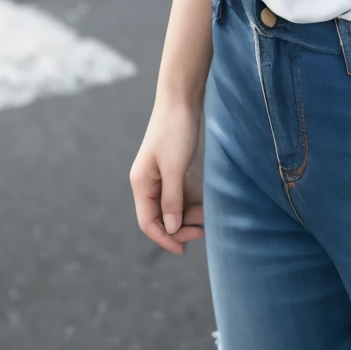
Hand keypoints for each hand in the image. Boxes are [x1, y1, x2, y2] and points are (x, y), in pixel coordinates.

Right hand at [129, 99, 204, 255]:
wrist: (182, 99)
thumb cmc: (175, 131)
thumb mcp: (174, 168)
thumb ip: (171, 200)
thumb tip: (170, 229)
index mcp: (142, 184)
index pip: (148, 222)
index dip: (164, 238)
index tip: (184, 249)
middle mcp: (149, 183)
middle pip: (161, 217)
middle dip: (180, 228)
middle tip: (203, 232)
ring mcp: (162, 176)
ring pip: (174, 207)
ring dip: (189, 216)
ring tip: (208, 220)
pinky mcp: (176, 168)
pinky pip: (182, 194)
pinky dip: (193, 202)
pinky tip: (207, 207)